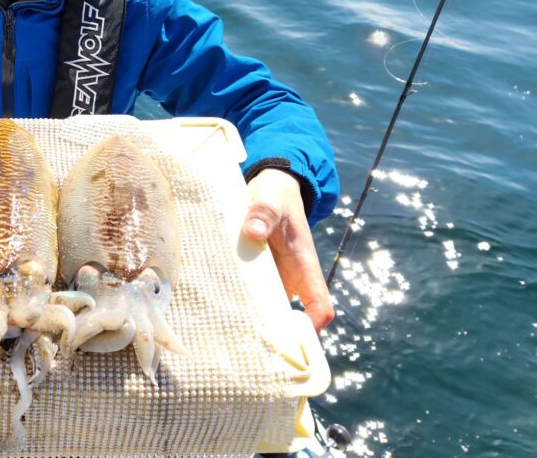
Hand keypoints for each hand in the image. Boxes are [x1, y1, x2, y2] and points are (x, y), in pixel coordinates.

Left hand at [243, 168, 333, 331]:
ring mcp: (273, 279)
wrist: (269, 191)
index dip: (311, 327)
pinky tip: (216, 312)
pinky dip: (239, 305)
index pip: (320, 306)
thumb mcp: (271, 200)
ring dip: (254, 322)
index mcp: (304, 267)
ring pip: (269, 311)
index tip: (289, 337)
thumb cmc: (276, 197)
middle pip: (292, 320)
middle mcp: (291, 279)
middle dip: (276, 336)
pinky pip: (250, 296)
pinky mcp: (255, 275)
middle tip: (249, 346)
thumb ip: (263, 212)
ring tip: (229, 333)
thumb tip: (252, 231)